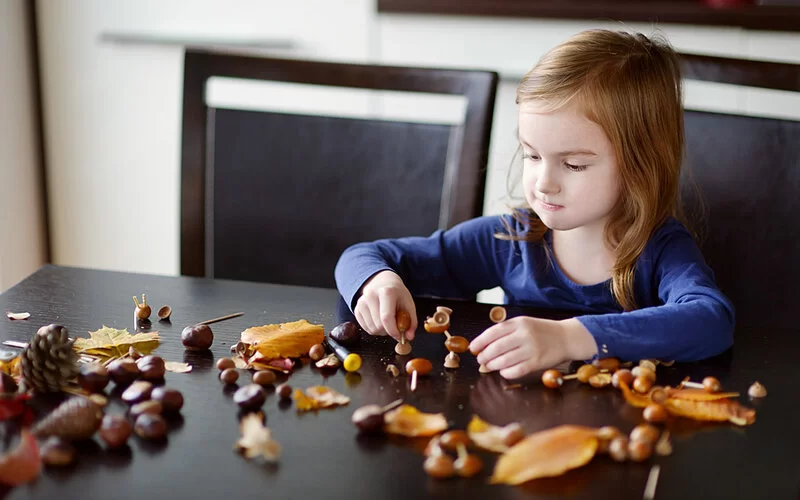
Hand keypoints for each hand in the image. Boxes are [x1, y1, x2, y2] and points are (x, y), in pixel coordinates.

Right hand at [354, 270, 417, 340]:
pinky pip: (365, 328)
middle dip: (389, 331)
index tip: (399, 336)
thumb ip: (411, 322)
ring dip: (381, 331)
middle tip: (395, 325)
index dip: (393, 331)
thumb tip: (409, 337)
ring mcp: (361, 302)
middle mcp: (371, 296)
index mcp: (386, 292)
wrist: (382, 282)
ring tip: (387, 322)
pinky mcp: (357, 309)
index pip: (386, 317)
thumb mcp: (409, 304)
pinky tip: (379, 321)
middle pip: (379, 325)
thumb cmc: (396, 293)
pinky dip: (374, 329)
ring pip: (372, 329)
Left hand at [469, 317, 596, 379]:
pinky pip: (516, 370)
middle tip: (480, 360)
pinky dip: (506, 372)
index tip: (473, 348)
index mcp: (519, 323)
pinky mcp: (538, 362)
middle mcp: (525, 335)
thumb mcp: (524, 324)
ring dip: (492, 365)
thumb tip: (483, 345)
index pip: (493, 332)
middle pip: (496, 348)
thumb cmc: (541, 332)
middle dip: (484, 356)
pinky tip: (503, 371)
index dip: (480, 341)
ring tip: (489, 366)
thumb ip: (506, 332)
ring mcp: (532, 349)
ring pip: (504, 360)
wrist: (567, 338)